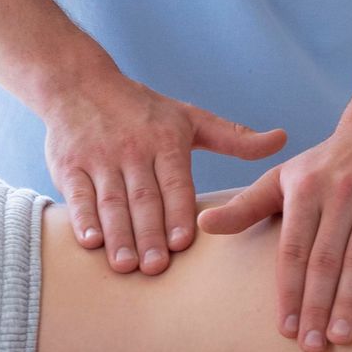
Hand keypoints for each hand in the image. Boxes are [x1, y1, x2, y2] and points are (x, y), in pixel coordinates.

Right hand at [44, 69, 287, 276]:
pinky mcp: (69, 165)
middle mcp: (133, 149)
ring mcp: (99, 157)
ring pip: (111, 201)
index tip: (181, 243)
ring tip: (126, 266)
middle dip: (149, 233)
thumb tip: (283, 139)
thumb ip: (235, 137)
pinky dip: (83, 219)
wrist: (80, 84)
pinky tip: (92, 243)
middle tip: (155, 268)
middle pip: (143, 197)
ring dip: (118, 234)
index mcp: (166, 140)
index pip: (174, 181)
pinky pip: (78, 195)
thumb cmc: (144, 109)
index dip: (177, 211)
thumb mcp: (191, 118)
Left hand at [196, 123, 351, 351]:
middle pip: (325, 259)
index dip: (289, 291)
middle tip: (311, 345)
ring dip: (349, 301)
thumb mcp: (281, 179)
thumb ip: (244, 207)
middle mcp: (340, 192)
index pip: (293, 249)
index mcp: (305, 189)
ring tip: (339, 336)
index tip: (285, 329)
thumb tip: (202, 224)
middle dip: (316, 305)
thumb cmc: (323, 166)